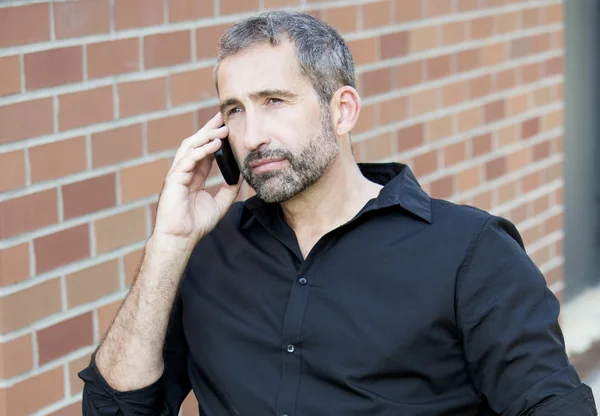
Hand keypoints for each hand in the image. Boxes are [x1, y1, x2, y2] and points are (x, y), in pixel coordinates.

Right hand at [152, 112, 241, 242]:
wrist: (181, 238)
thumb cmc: (196, 224)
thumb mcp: (220, 203)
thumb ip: (229, 189)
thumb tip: (241, 177)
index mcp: (193, 175)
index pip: (204, 150)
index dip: (214, 137)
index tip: (226, 125)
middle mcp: (184, 171)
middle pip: (196, 143)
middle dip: (209, 129)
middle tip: (222, 116)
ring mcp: (177, 174)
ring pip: (190, 147)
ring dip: (206, 136)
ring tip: (221, 129)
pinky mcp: (173, 180)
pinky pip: (187, 160)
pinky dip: (201, 151)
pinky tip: (214, 145)